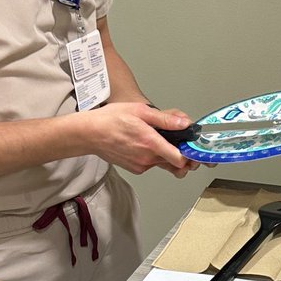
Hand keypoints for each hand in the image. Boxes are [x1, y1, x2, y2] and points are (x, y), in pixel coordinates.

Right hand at [83, 101, 202, 176]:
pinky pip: (151, 164)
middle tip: (180, 143)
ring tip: (157, 139)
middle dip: (181, 154)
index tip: (191, 147)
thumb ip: (165, 119)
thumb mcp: (140, 111)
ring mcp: (141, 166)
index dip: (189, 154)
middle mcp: (147, 158)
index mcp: (150, 143)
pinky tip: (144, 144)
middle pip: (175, 163)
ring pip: (163, 163)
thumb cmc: (111, 119)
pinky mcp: (136, 169)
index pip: (180, 159)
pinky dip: (153, 156)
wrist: (89, 134)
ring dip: (165, 154)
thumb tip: (184, 123)